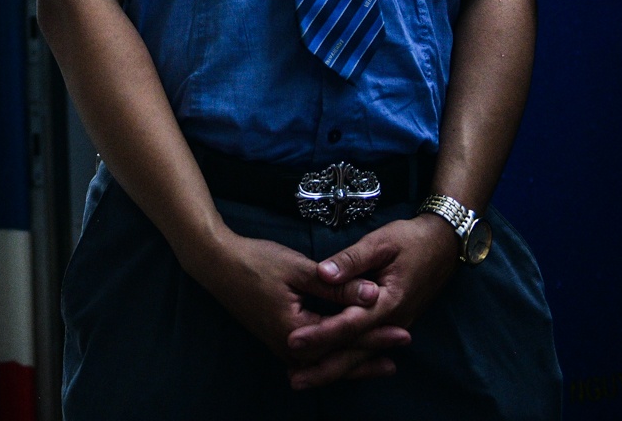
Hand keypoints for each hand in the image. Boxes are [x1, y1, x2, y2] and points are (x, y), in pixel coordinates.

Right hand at [185, 231, 404, 373]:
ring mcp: (281, 345)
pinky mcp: (278, 338)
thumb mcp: (300, 270)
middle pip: (338, 356)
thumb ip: (337, 287)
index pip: (345, 337)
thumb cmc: (256, 261)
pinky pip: (314, 354)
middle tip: (404, 343)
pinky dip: (335, 353)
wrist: (216, 263)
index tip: (403, 330)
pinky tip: (348, 350)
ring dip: (355, 358)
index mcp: (296, 332)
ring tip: (385, 360)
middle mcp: (289, 347)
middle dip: (372, 352)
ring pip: (327, 359)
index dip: (376, 333)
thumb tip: (374, 295)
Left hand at [286, 213, 459, 387]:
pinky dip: (347, 362)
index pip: (349, 325)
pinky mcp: (392, 326)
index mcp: (388, 301)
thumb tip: (323, 274)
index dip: (320, 334)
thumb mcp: (381, 242)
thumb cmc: (411, 240)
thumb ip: (352, 260)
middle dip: (323, 367)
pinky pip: (367, 350)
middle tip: (293, 378)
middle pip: (355, 353)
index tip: (293, 340)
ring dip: (332, 369)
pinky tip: (327, 368)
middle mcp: (392, 322)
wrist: (444, 245)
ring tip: (302, 379)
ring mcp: (394, 327)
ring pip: (361, 356)